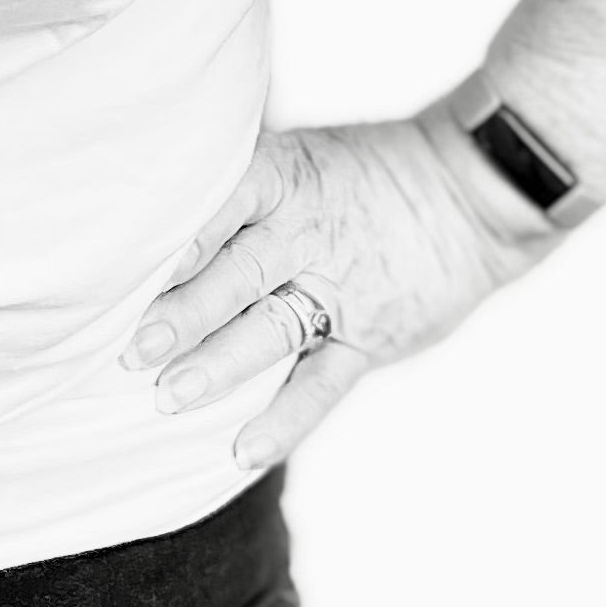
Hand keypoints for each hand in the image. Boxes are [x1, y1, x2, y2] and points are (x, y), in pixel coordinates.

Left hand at [119, 114, 546, 471]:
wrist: (475, 190)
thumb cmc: (370, 169)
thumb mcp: (308, 155)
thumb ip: (244, 183)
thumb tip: (155, 196)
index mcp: (289, 176)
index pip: (227, 201)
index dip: (182, 234)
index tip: (131, 262)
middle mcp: (310, 231)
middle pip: (239, 271)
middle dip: (184, 311)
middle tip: (130, 347)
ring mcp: (342, 287)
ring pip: (272, 331)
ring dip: (219, 366)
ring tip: (168, 397)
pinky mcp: (370, 336)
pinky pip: (322, 384)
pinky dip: (284, 420)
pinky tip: (241, 451)